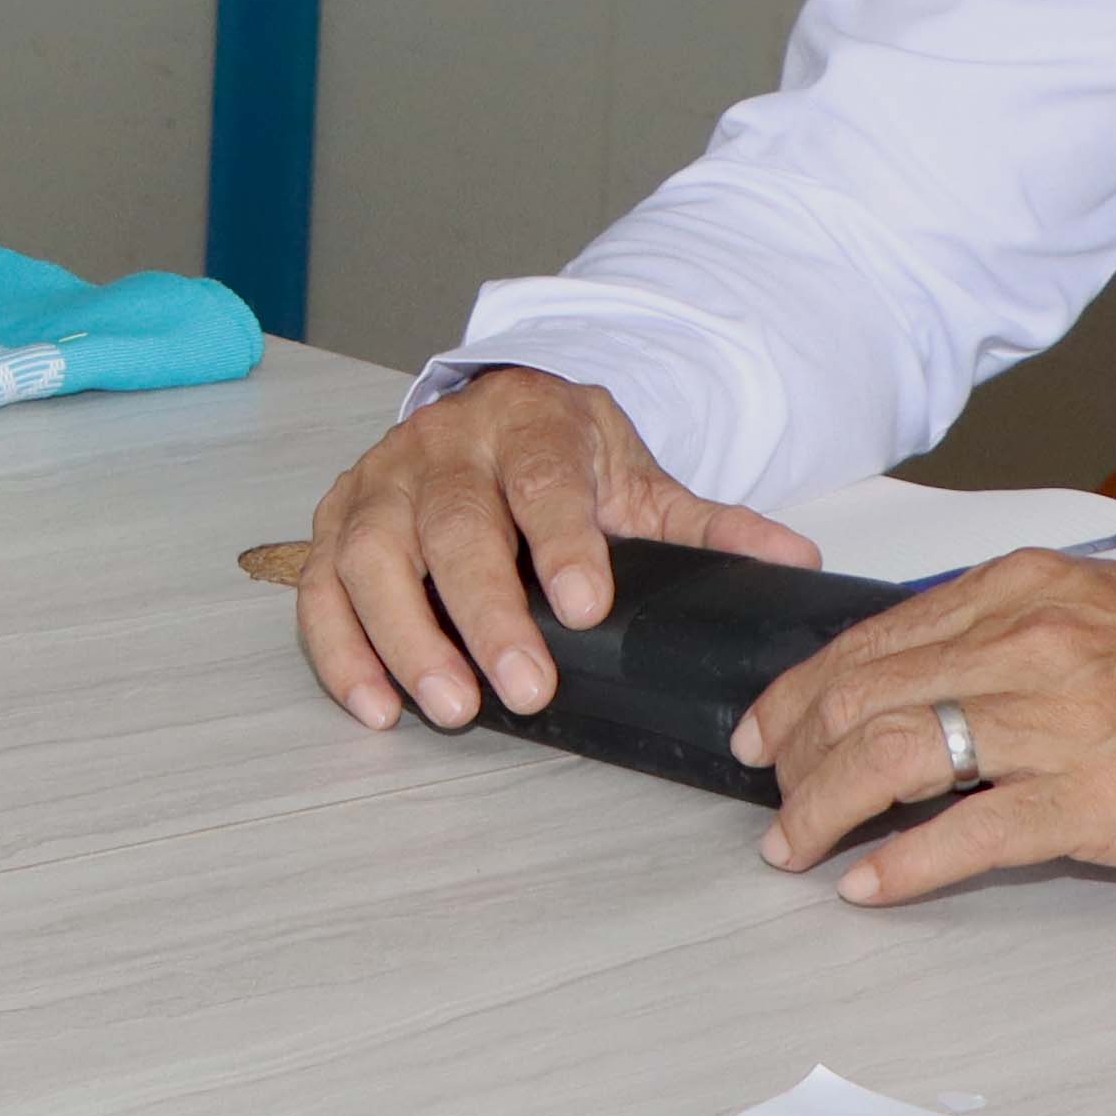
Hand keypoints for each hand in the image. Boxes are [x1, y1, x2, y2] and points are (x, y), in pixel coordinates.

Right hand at [290, 368, 818, 730]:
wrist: (494, 408)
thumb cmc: (563, 456)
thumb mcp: (637, 477)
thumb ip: (708, 524)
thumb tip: (794, 557)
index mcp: (528, 423)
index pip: (540, 478)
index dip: (560, 540)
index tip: (585, 605)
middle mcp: (442, 444)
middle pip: (451, 523)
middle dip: (485, 611)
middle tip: (523, 688)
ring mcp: (379, 480)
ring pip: (369, 554)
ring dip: (404, 636)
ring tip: (450, 707)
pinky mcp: (336, 521)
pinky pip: (320, 586)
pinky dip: (340, 649)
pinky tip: (377, 704)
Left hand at [736, 550, 1115, 900]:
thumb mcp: (1095, 607)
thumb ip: (1000, 627)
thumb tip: (907, 669)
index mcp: (1023, 589)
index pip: (873, 640)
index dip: (801, 691)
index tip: (768, 731)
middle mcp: (1033, 642)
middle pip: (867, 697)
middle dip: (798, 756)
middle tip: (773, 802)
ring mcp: (1063, 720)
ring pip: (900, 757)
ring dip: (826, 808)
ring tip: (796, 846)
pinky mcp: (1096, 797)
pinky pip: (972, 832)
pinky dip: (904, 862)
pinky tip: (866, 882)